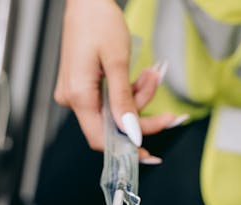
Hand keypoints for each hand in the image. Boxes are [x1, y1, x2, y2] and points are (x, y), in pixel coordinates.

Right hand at [55, 0, 183, 160]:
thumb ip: (124, 101)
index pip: (102, 139)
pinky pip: (110, 101)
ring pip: (115, 113)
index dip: (127, 149)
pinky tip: (139, 75)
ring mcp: (77, 93)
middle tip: (167, 109)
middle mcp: (73, 98)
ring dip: (138, 98)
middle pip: (112, 126)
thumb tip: (131, 132)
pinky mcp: (83, 87)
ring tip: (150, 74)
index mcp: (78, 95)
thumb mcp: (118, 62)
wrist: (87, 1)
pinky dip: (128, 92)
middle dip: (141, 115)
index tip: (150, 154)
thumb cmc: (98, 22)